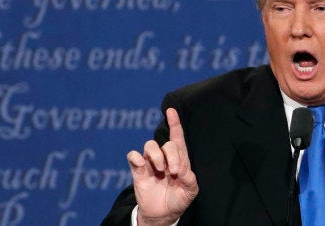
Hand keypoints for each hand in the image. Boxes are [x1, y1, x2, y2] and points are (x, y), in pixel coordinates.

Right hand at [127, 108, 198, 225]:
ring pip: (150, 145)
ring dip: (156, 156)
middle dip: (172, 155)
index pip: (177, 138)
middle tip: (174, 170)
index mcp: (180, 159)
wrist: (162, 214)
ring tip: (161, 170)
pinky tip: (142, 165)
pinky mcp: (138, 171)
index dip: (175, 124)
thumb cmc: (178, 199)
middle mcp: (165, 158)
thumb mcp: (190, 191)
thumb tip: (181, 169)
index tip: (171, 111)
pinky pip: (133, 156)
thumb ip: (190, 179)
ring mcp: (151, 163)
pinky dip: (137, 158)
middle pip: (166, 143)